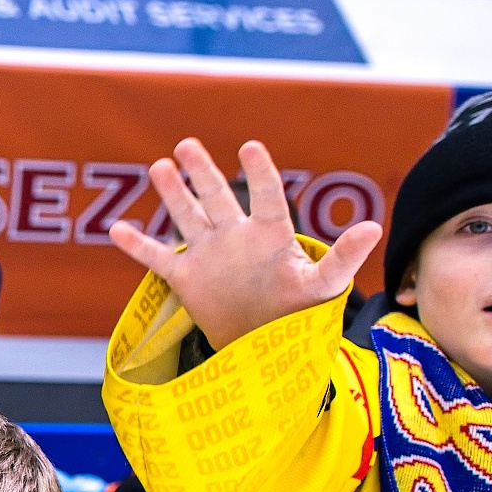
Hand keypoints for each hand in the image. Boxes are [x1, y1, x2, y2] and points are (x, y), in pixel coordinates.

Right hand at [106, 139, 381, 350]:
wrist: (265, 345)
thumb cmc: (299, 313)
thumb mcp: (323, 286)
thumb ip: (343, 259)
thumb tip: (375, 228)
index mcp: (270, 235)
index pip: (264, 197)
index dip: (258, 173)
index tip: (249, 148)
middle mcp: (236, 237)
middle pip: (216, 197)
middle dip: (202, 172)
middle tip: (187, 145)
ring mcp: (209, 256)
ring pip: (187, 216)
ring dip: (172, 193)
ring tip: (160, 166)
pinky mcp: (187, 279)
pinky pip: (158, 258)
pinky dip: (138, 245)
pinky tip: (116, 229)